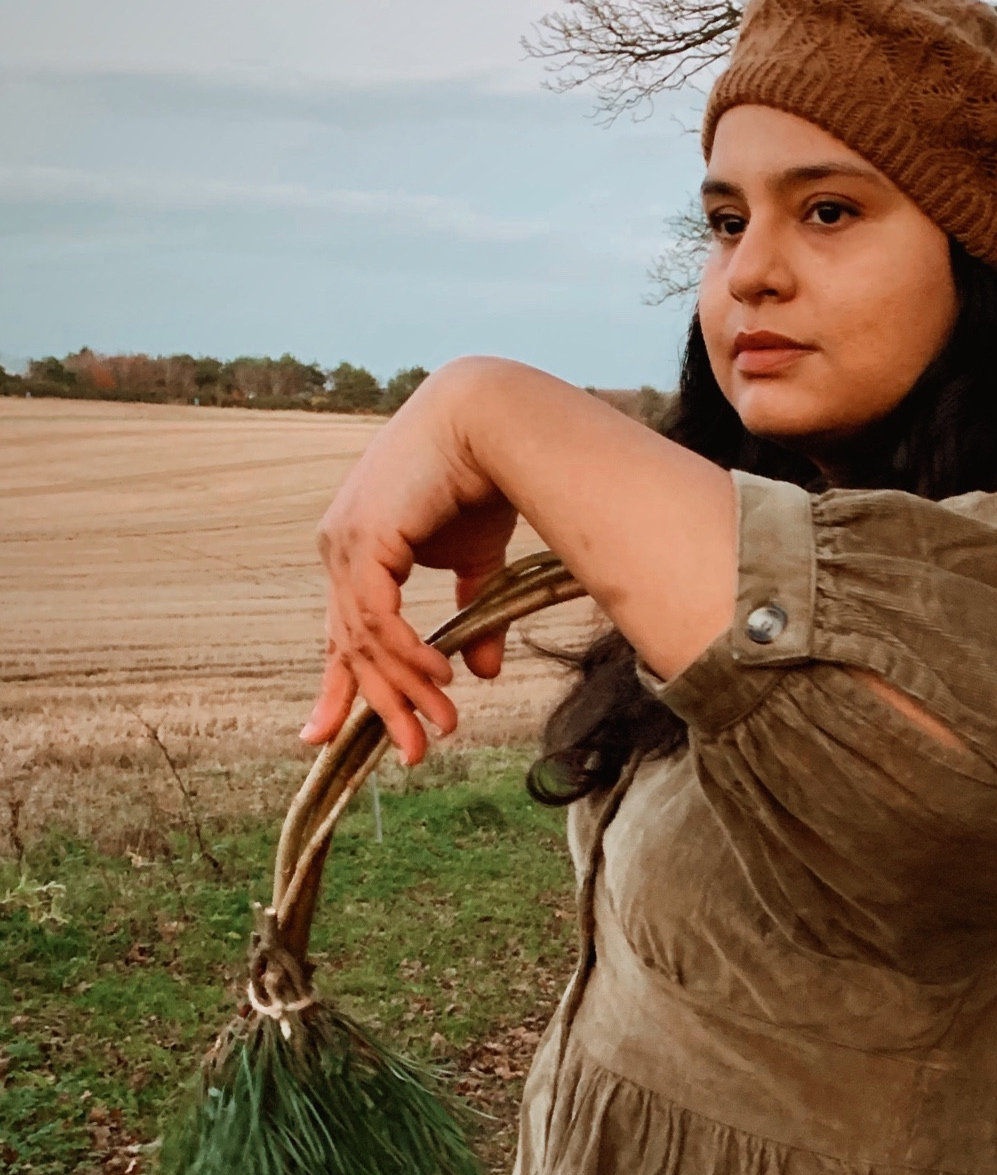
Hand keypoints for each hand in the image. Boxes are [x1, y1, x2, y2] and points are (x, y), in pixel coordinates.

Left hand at [300, 363, 518, 763]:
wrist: (492, 422)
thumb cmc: (483, 479)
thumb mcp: (475, 561)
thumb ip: (473, 615)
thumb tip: (481, 673)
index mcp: (356, 552)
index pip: (342, 632)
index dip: (339, 685)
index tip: (326, 735)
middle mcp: (339, 550)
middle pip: (349, 646)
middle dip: (381, 705)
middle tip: (411, 752)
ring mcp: (345, 544)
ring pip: (365, 640)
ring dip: (406, 688)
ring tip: (441, 724)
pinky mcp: (365, 540)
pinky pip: (378, 617)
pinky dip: (406, 653)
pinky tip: (438, 676)